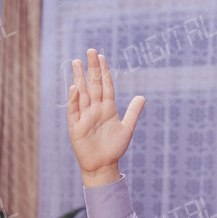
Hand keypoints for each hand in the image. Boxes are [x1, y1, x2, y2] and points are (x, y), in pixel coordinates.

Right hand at [67, 48, 144, 187]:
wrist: (103, 166)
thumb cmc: (114, 149)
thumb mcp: (126, 129)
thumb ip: (133, 112)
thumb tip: (142, 97)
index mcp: (108, 108)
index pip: (105, 85)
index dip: (104, 71)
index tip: (102, 57)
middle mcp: (95, 109)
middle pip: (93, 85)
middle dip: (92, 68)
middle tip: (91, 51)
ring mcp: (85, 117)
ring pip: (82, 94)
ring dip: (79, 78)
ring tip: (76, 63)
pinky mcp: (76, 128)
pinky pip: (74, 112)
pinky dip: (74, 101)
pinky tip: (75, 88)